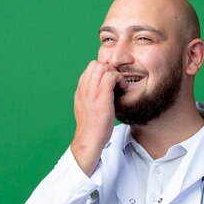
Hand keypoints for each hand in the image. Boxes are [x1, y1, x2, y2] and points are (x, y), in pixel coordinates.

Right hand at [71, 60, 123, 175]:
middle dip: (108, 69)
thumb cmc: (92, 127)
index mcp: (80, 91)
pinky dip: (119, 78)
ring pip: (102, 67)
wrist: (89, 139)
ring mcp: (91, 91)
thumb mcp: (88, 109)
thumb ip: (91, 97)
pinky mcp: (101, 96)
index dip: (102, 71)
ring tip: (119, 84)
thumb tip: (103, 92)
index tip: (111, 81)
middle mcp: (83, 88)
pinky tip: (123, 87)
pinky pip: (111, 76)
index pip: (89, 70)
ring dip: (114, 72)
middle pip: (95, 64)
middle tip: (116, 80)